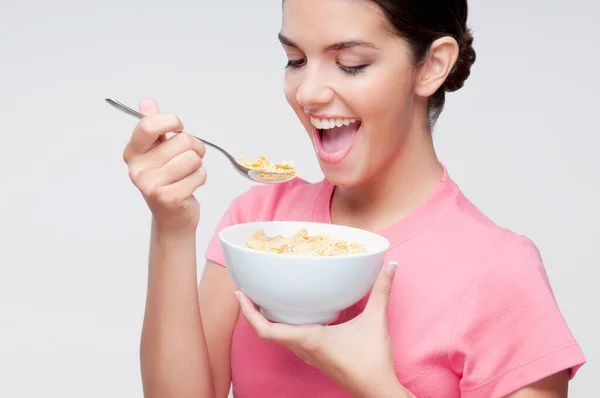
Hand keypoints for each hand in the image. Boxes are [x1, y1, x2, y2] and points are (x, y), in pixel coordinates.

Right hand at [122, 98, 206, 232]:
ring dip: (198, 165)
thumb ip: (154, 126)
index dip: (171, 121)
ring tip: (188, 173)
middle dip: (194, 148)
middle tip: (188, 159)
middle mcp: (138, 169)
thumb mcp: (157, 151)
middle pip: (182, 140)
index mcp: (133, 153)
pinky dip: (200, 179)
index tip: (178, 127)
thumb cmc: (167, 180)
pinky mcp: (169, 197)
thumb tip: (147, 102)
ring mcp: (151, 185)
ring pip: (193, 158)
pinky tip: (189, 186)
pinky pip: (199, 175)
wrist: (172, 217)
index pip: (149, 124)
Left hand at [237, 260, 411, 397]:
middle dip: (253, 312)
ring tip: (265, 298)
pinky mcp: (317, 358)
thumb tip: (390, 266)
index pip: (266, 329)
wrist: (377, 391)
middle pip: (267, 331)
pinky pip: (292, 341)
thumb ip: (381, 291)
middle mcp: (304, 349)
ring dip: (267, 320)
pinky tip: (295, 314)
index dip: (248, 313)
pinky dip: (284, 327)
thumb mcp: (375, 321)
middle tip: (249, 290)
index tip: (239, 295)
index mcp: (309, 339)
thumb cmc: (372, 361)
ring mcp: (309, 356)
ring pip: (279, 337)